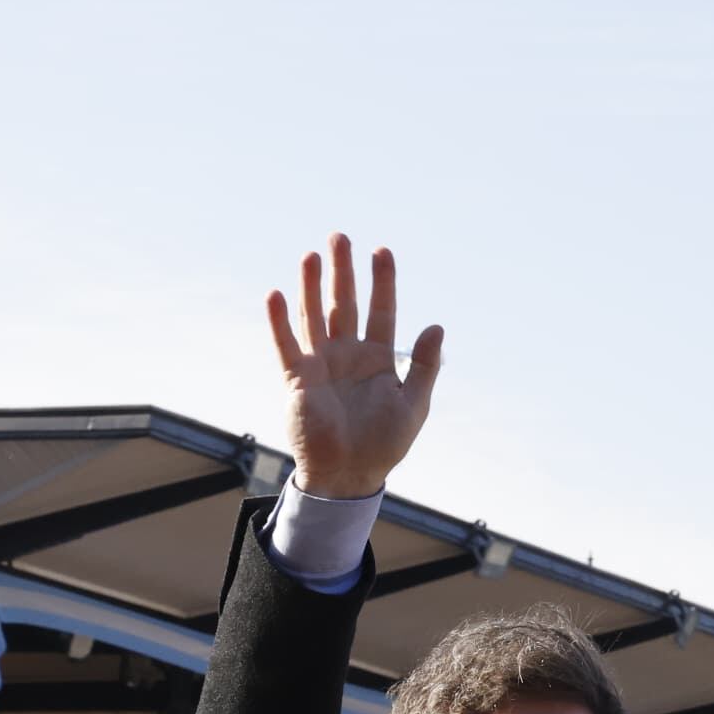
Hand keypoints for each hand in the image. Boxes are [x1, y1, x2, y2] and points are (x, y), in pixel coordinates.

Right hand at [267, 234, 442, 500]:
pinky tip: (276, 294)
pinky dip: (280, 321)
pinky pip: (286, 345)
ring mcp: (320, 365)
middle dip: (343, 271)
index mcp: (377, 359)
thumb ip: (424, 366)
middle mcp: (347, 355)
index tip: (383, 251)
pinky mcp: (297, 380)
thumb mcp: (414, 404)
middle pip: (343, 304)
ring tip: (311, 254)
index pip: (380, 310)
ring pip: (314, 316)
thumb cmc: (383, 444)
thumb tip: (437, 325)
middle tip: (340, 236)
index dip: (382, 282)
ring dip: (311, 286)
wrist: (349, 476)